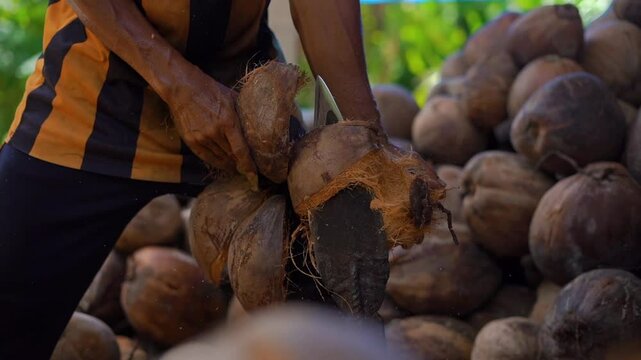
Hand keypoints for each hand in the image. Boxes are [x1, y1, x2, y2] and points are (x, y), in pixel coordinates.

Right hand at [168, 66, 256, 186]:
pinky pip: (206, 157)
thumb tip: (258, 124)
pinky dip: (216, 163)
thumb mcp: (232, 98)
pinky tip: (224, 165)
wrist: (182, 88)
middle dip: (241, 165)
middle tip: (249, 170)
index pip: (241, 150)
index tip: (255, 176)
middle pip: (231, 157)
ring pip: (219, 159)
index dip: (249, 166)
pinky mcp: (191, 141)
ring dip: (230, 165)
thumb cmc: (211, 90)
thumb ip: (243, 113)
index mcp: (228, 121)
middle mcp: (214, 132)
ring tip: (238, 168)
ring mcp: (201, 138)